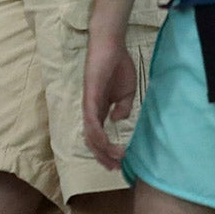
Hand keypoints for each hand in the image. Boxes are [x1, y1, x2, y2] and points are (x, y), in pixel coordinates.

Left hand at [82, 24, 137, 168]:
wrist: (111, 46)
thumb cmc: (117, 66)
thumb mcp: (125, 93)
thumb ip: (123, 108)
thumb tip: (117, 121)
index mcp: (100, 109)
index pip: (99, 136)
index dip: (106, 152)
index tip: (118, 163)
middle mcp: (91, 108)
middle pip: (91, 139)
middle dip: (102, 156)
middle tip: (115, 167)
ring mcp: (89, 102)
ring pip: (90, 132)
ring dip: (102, 148)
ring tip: (116, 156)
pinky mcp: (90, 94)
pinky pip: (90, 117)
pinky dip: (96, 131)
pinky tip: (104, 141)